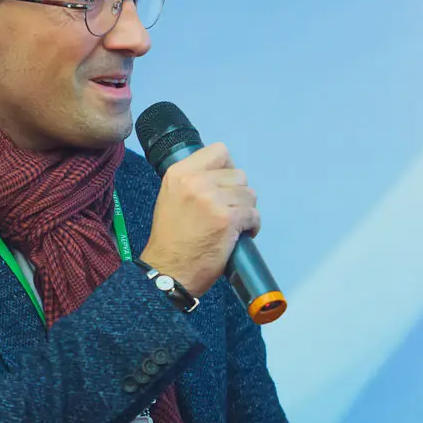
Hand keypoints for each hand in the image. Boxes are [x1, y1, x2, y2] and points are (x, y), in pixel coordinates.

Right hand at [138, 142, 259, 297]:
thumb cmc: (171, 238)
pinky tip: (240, 234)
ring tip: (233, 224)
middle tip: (228, 210)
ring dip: (246, 210)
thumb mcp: (171, 197)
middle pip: (239, 175)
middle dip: (238, 194)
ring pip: (249, 194)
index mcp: (180, 173)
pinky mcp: (228, 219)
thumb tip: (222, 175)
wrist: (168, 271)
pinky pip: (254, 214)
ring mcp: (213, 200)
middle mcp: (196, 182)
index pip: (219, 151)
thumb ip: (193, 181)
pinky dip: (252, 225)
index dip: (227, 168)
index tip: (224, 185)